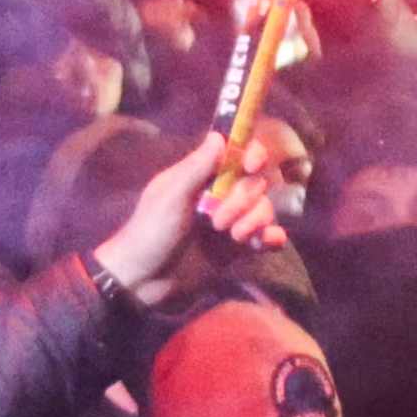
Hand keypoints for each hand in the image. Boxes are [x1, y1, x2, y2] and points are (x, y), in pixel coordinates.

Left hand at [93, 113, 294, 299]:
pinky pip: (268, 236)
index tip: (251, 165)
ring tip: (234, 237)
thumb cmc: (150, 232)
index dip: (251, 152)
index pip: (237, 152)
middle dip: (243, 199)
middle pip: (254, 181)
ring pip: (263, 208)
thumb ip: (196, 167)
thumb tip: (219, 135)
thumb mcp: (170, 197)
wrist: (144, 282)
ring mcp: (232, 221)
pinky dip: (272, 237)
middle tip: (217, 221)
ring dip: (255, 220)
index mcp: (202, 175)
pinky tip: (265, 243)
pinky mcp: (239, 248)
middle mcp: (221, 194)